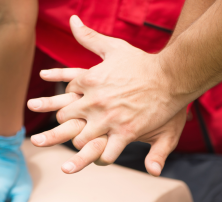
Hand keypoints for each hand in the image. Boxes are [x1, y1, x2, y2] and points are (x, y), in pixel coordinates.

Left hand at [28, 15, 193, 174]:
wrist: (171, 75)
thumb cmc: (143, 62)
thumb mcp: (113, 47)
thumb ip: (90, 37)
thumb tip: (72, 20)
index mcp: (89, 81)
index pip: (65, 95)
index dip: (61, 103)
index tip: (61, 110)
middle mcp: (94, 101)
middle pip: (65, 120)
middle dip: (61, 129)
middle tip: (49, 139)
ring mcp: (108, 118)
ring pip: (81, 140)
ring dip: (79, 148)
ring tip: (72, 159)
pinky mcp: (125, 132)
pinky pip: (107, 153)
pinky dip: (102, 159)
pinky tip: (101, 160)